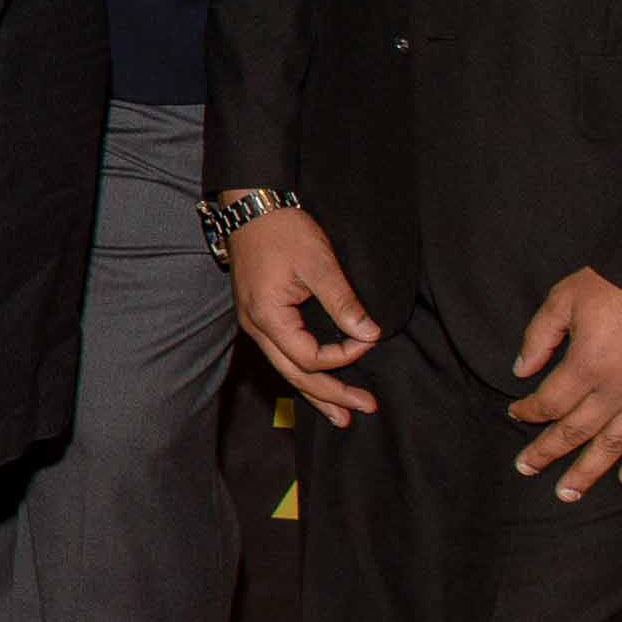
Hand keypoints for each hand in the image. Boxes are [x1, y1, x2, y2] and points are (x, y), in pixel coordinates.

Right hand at [224, 203, 379, 424]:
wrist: (251, 206)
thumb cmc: (283, 231)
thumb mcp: (319, 264)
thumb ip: (343, 302)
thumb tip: (369, 334)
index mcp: (268, 316)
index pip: (309, 356)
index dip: (344, 355)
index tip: (370, 339)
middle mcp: (256, 327)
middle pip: (294, 374)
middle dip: (330, 394)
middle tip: (364, 409)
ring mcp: (254, 323)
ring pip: (286, 369)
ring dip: (315, 393)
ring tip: (340, 415)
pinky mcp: (260, 316)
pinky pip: (282, 355)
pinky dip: (302, 373)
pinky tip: (316, 385)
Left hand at [510, 267, 621, 495]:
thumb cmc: (619, 281)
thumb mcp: (564, 298)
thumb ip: (539, 337)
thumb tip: (520, 371)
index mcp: (586, 366)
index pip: (549, 402)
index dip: (528, 411)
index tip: (516, 412)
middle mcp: (618, 390)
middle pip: (575, 431)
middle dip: (547, 452)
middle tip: (526, 469)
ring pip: (615, 445)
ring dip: (589, 471)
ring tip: (568, 493)